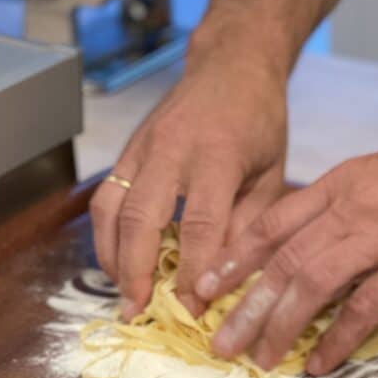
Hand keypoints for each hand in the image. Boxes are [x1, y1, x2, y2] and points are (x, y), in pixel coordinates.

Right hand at [90, 34, 287, 319]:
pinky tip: (117, 262)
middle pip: (142, 220)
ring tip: (124, 295)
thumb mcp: (272, 173)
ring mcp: (143, 147)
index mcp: (217, 156)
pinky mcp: (128, 149)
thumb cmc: (260, 122)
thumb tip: (223, 276)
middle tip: (139, 312)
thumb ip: (249, 223)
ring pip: (112, 209)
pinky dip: (106, 235)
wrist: (231, 65)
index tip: (194, 309)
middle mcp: (172, 150)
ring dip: (113, 257)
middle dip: (138, 272)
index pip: (199, 226)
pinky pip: (106, 197)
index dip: (194, 273)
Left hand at [194, 118, 377, 374]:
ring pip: (312, 284)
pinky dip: (337, 339)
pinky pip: (364, 308)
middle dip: (246, 306)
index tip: (207, 287)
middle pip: (282, 261)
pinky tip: (320, 362)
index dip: (235, 258)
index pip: (272, 222)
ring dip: (281, 326)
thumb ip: (343, 203)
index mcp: (340, 182)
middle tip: (221, 343)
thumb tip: (311, 240)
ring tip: (261, 359)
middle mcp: (351, 207)